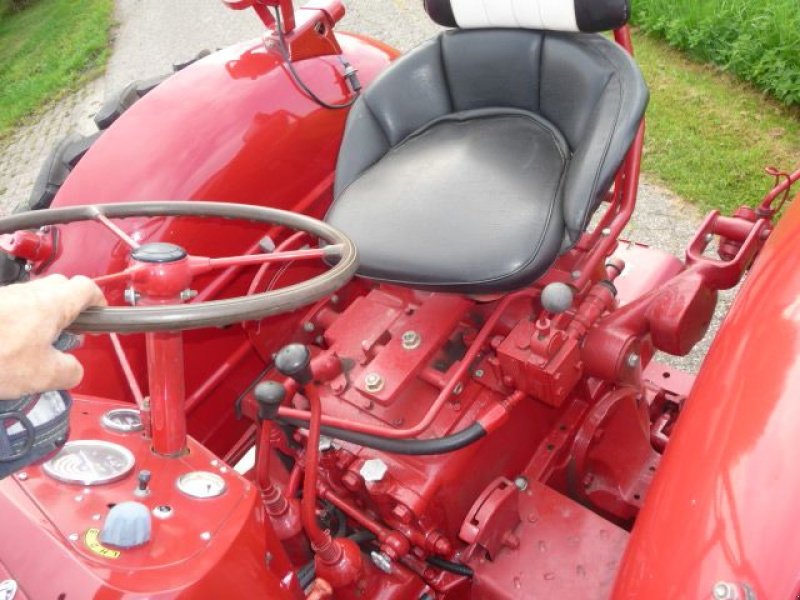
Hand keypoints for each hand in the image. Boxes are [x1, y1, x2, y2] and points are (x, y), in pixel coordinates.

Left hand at [0, 275, 105, 397]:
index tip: (100, 312)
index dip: (98, 300)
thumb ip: (69, 371)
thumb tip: (73, 370)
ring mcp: (6, 295)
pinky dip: (16, 322)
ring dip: (40, 316)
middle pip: (60, 288)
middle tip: (70, 330)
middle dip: (69, 306)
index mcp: (54, 303)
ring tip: (35, 345)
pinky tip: (8, 346)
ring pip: (33, 298)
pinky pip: (10, 308)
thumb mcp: (43, 375)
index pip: (87, 288)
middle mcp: (30, 292)